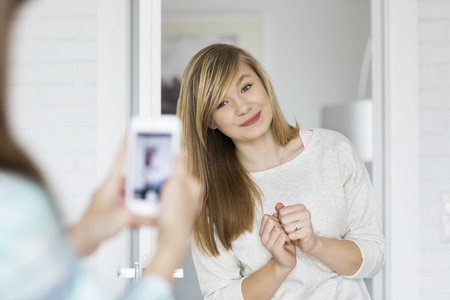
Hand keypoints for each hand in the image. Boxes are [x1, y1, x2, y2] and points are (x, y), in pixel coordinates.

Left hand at [68, 138, 154, 255]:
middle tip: (154, 183)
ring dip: (140, 202)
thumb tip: (156, 214)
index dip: (126, 146)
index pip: (120, 160)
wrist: (81, 243)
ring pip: (132, 195)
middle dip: (143, 183)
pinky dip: (136, 213)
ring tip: (147, 209)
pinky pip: (129, 207)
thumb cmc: (92, 227)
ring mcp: (111, 201)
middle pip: (132, 180)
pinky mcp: (113, 212)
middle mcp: (110, 190)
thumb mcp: (123, 218)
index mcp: (110, 185)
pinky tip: (141, 221)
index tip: (131, 133)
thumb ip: (142, 214)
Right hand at [145, 151, 201, 282]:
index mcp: (195, 187)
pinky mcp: (174, 215)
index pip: (181, 168)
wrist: (170, 240)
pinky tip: (153, 206)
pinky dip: (157, 202)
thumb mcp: (176, 183)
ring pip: (167, 192)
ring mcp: (183, 207)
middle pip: (173, 180)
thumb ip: (179, 165)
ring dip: (158, 192)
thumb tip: (181, 150)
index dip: (168, 166)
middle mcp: (192, 197)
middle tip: (154, 181)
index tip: (159, 163)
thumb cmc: (175, 215)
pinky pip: (163, 203)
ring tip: (154, 195)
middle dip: (162, 180)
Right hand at [259, 214, 295, 271]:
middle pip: (272, 222)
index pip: (267, 217)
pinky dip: (288, 237)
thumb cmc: (284, 243)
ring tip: (286, 238)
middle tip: (285, 233)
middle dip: (281, 226)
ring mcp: (267, 243)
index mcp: (262, 232)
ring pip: (278, 228)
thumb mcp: (281, 228)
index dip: (277, 220)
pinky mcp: (275, 248)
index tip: (281, 227)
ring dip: (285, 232)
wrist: (286, 261)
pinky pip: (283, 236)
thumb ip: (278, 218)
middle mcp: (262, 237)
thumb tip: (278, 204)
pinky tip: (288, 242)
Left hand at [275, 202, 317, 253]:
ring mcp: (307, 222)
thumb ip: (282, 211)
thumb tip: (277, 205)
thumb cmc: (297, 229)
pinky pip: (291, 235)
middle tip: (290, 229)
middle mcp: (305, 213)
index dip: (281, 219)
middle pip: (283, 219)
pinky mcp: (307, 232)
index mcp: (300, 207)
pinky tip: (295, 237)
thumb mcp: (288, 219)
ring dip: (287, 232)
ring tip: (293, 232)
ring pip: (287, 227)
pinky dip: (291, 238)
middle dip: (283, 226)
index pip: (281, 211)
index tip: (287, 222)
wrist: (309, 241)